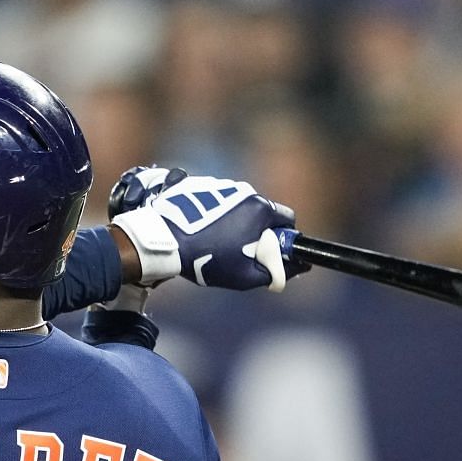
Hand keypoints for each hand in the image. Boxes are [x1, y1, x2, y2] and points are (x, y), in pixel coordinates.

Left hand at [107, 166, 305, 292]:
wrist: (164, 237)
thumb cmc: (206, 258)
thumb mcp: (245, 275)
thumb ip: (275, 273)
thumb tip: (297, 267)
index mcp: (261, 208)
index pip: (288, 219)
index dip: (284, 239)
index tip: (271, 253)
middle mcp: (245, 190)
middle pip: (264, 212)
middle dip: (259, 232)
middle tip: (243, 252)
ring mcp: (223, 185)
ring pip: (241, 207)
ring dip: (236, 224)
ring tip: (216, 244)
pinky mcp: (202, 186)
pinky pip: (219, 202)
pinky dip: (216, 216)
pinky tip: (202, 233)